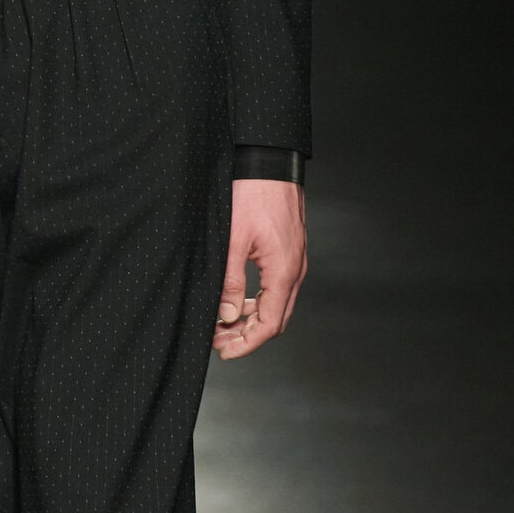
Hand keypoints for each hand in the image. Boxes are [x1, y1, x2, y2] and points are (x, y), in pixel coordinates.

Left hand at [214, 180, 305, 359]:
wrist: (269, 160)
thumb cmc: (252, 193)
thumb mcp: (232, 240)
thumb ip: (230, 281)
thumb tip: (227, 315)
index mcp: (283, 271)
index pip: (269, 324)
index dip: (247, 344)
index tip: (224, 352)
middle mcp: (295, 269)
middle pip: (275, 319)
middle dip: (247, 335)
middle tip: (218, 340)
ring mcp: (295, 259)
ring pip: (276, 303)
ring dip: (251, 318)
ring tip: (223, 321)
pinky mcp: (289, 250)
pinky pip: (277, 286)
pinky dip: (258, 299)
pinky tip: (237, 299)